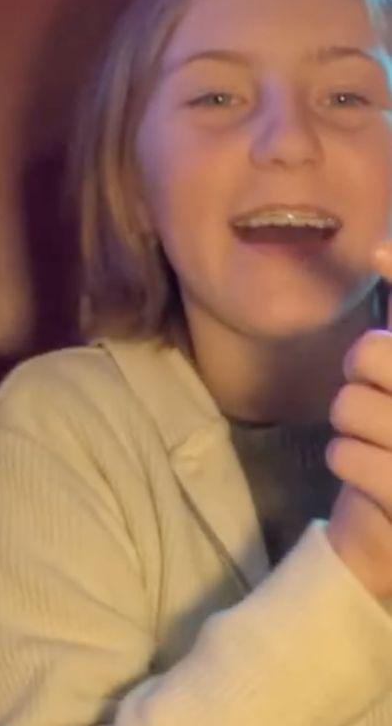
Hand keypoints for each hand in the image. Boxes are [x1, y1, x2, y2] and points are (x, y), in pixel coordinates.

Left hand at [327, 243, 391, 599]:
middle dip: (360, 375)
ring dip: (349, 427)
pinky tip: (372, 478)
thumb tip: (378, 247)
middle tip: (382, 402)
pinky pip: (343, 453)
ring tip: (382, 446)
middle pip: (372, 353)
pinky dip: (346, 462)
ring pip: (349, 406)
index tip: (376, 251)